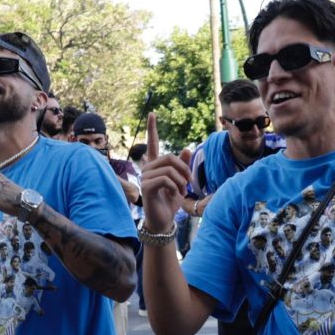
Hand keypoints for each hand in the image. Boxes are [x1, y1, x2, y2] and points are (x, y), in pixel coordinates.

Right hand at [139, 115, 187, 232]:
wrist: (163, 221)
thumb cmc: (170, 202)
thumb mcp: (181, 182)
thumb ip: (183, 166)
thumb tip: (187, 148)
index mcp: (155, 166)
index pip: (152, 143)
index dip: (152, 128)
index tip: (152, 113)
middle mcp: (148, 169)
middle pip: (169, 157)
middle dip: (184, 169)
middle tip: (189, 182)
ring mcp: (145, 178)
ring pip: (169, 169)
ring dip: (181, 181)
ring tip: (181, 191)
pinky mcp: (147, 187)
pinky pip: (165, 179)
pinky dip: (175, 187)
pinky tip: (174, 195)